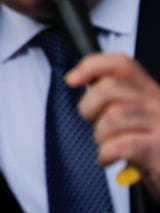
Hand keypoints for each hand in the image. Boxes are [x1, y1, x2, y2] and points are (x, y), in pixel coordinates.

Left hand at [67, 53, 159, 198]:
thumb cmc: (150, 150)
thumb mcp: (137, 119)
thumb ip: (117, 100)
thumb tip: (83, 84)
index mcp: (151, 92)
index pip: (122, 64)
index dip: (92, 66)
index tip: (72, 79)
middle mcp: (158, 103)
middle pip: (108, 88)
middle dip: (88, 107)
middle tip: (95, 125)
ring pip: (112, 117)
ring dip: (100, 136)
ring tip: (106, 146)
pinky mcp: (159, 150)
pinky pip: (120, 145)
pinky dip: (106, 154)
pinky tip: (108, 159)